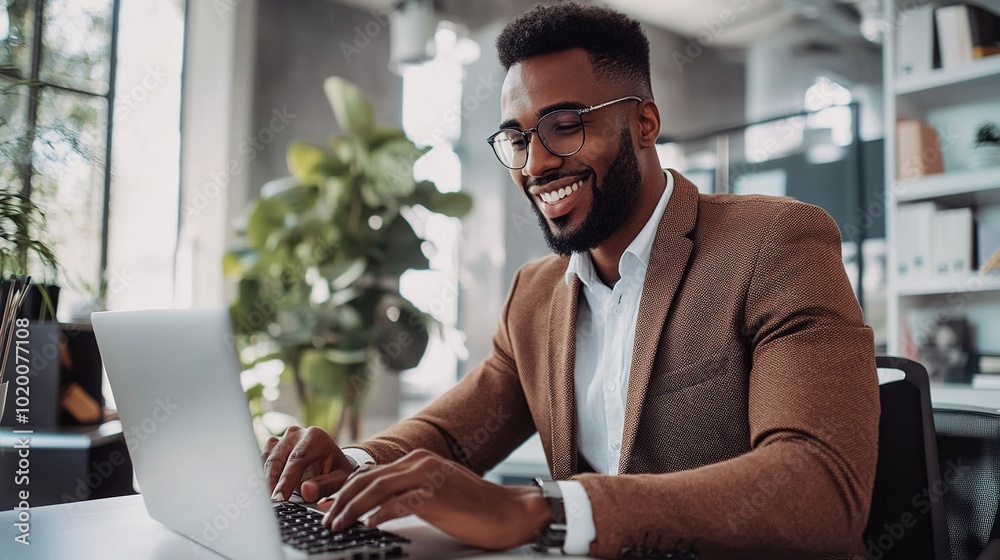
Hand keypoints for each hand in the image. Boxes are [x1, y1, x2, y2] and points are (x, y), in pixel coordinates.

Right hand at [262, 425, 356, 501]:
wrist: (330, 462)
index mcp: (315, 436)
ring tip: (265, 500)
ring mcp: (282, 439)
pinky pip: (261, 461)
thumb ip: (325, 485)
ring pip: (267, 460)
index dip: (287, 479)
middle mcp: (296, 434)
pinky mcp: (272, 447)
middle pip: (278, 458)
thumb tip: (307, 491)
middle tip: (270, 503)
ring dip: (264, 480)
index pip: (297, 458)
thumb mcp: (339, 479)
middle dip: (272, 482)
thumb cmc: (336, 470)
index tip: (280, 497)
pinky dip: (261, 476)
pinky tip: (263, 491)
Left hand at [318, 449, 549, 549]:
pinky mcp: (435, 494)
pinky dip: (379, 514)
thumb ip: (408, 491)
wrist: (507, 512)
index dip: (344, 490)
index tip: (327, 505)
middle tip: (325, 519)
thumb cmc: (473, 506)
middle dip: (341, 500)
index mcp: (418, 460)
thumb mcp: (435, 491)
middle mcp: (420, 462)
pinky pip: (398, 503)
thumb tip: (375, 507)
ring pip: (376, 489)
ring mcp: (427, 476)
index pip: (370, 473)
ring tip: (338, 525)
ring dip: (352, 509)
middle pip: (367, 479)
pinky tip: (368, 525)